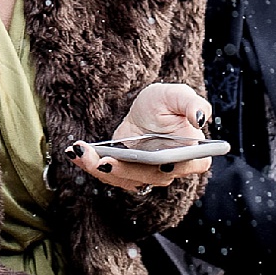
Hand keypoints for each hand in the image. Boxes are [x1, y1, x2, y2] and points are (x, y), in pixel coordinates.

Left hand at [69, 81, 211, 193]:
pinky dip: (90, 165)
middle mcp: (170, 169)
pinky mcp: (126, 173)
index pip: (192, 164)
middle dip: (127, 170)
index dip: (179, 166)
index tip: (162, 162)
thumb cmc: (164, 103)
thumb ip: (192, 103)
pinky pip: (108, 175)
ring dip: (101, 168)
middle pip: (152, 176)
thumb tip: (200, 117)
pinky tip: (75, 152)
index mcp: (192, 152)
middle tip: (105, 160)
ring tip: (82, 152)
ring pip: (126, 179)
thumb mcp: (177, 95)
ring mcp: (147, 174)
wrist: (144, 110)